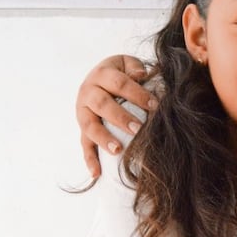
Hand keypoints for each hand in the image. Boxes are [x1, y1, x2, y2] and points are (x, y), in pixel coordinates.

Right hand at [76, 54, 154, 176]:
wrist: (99, 75)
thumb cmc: (121, 71)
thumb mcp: (127, 62)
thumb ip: (134, 68)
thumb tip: (141, 75)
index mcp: (102, 74)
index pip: (119, 84)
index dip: (137, 94)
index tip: (154, 106)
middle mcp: (88, 92)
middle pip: (102, 105)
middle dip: (121, 118)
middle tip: (138, 129)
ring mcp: (82, 111)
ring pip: (89, 125)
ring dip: (103, 138)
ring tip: (118, 150)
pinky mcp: (82, 127)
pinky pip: (83, 144)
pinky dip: (89, 159)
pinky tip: (97, 174)